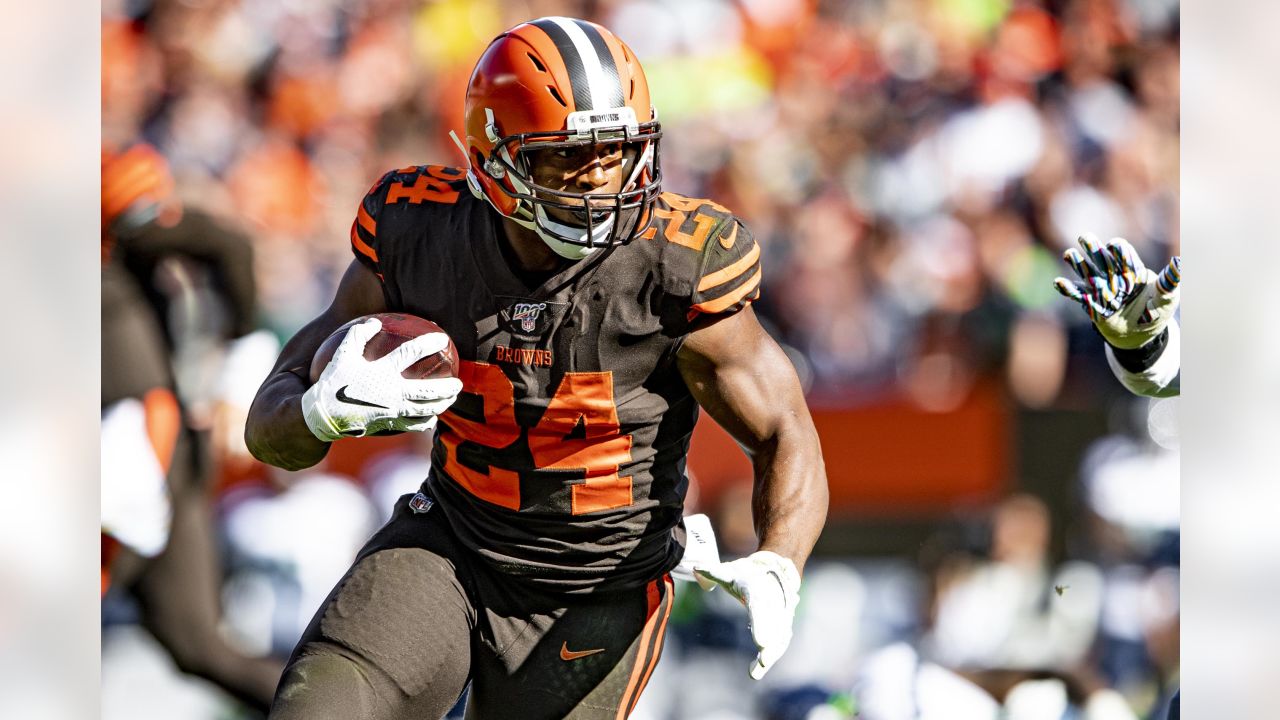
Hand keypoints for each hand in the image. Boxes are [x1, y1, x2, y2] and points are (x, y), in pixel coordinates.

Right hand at [301, 318, 463, 441]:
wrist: (324, 415)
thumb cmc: (333, 382)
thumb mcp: (343, 354)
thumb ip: (358, 335)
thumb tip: (374, 321)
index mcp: (383, 372)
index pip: (411, 353)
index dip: (429, 343)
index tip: (443, 339)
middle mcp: (392, 393)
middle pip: (428, 391)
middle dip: (447, 387)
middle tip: (460, 382)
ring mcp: (393, 411)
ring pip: (425, 410)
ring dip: (442, 404)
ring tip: (452, 399)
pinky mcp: (390, 423)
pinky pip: (414, 424)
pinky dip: (426, 421)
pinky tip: (432, 419)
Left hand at [695, 550, 800, 679]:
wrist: (773, 568)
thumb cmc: (745, 573)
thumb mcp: (728, 571)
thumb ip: (712, 572)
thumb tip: (696, 570)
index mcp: (757, 588)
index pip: (760, 607)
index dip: (762, 624)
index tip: (761, 643)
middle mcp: (773, 602)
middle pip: (774, 625)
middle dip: (771, 644)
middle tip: (764, 661)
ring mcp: (781, 613)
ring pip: (780, 635)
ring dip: (772, 654)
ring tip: (756, 671)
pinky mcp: (783, 622)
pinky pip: (780, 640)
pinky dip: (771, 655)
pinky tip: (758, 669)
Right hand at [1053, 234, 1180, 349]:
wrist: (1140, 335)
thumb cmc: (1155, 314)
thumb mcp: (1167, 299)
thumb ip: (1170, 282)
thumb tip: (1178, 262)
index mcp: (1133, 272)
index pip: (1125, 256)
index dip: (1119, 250)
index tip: (1114, 246)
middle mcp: (1115, 277)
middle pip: (1103, 260)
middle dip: (1094, 249)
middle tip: (1084, 237)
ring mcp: (1102, 290)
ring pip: (1088, 274)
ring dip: (1078, 265)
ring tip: (1068, 254)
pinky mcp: (1092, 304)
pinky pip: (1079, 296)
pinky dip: (1069, 290)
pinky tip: (1058, 283)